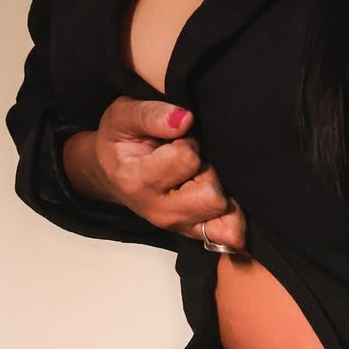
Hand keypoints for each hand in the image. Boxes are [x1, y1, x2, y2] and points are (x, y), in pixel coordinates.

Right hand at [85, 97, 247, 248]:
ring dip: (220, 189)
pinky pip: (229, 234)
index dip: (188, 142)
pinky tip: (224, 197)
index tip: (176, 140)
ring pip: (224, 213)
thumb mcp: (123, 116)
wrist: (113, 171)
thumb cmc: (121, 141)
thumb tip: (185, 119)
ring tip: (199, 175)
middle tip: (192, 160)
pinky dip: (234, 217)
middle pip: (210, 195)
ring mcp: (178, 225)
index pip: (186, 159)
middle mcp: (159, 211)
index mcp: (138, 182)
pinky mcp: (194, 232)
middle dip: (208, 171)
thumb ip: (151, 114)